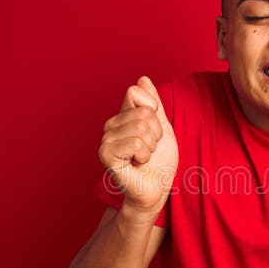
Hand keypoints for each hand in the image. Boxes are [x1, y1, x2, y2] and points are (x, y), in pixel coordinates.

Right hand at [99, 76, 178, 213]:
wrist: (156, 188)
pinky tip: (137, 163)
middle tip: (149, 148)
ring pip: (141, 127)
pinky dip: (144, 155)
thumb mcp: (162, 127)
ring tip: (143, 157)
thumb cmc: (159, 162)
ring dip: (151, 146)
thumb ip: (153, 103)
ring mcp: (106, 139)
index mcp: (123, 115)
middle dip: (156, 133)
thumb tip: (143, 78)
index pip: (136, 91)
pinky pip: (135, 142)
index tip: (154, 130)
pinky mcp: (106, 154)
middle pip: (143, 112)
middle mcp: (111, 124)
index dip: (153, 109)